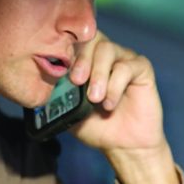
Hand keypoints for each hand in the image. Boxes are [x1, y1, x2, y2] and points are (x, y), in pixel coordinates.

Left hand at [67, 31, 177, 183]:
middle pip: (90, 37)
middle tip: (76, 81)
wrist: (123, 146)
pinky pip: (126, 66)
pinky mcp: (141, 68)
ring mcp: (124, 59)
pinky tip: (109, 104)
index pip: (73, 38)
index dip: (65, 47)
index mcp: (85, 59)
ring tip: (94, 99)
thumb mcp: (69, 111)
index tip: (59, 69)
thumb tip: (42, 81)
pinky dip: (115, 85)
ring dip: (98, 74)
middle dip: (81, 59)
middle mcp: (104, 54)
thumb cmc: (96, 127)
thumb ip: (57, 94)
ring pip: (107, 49)